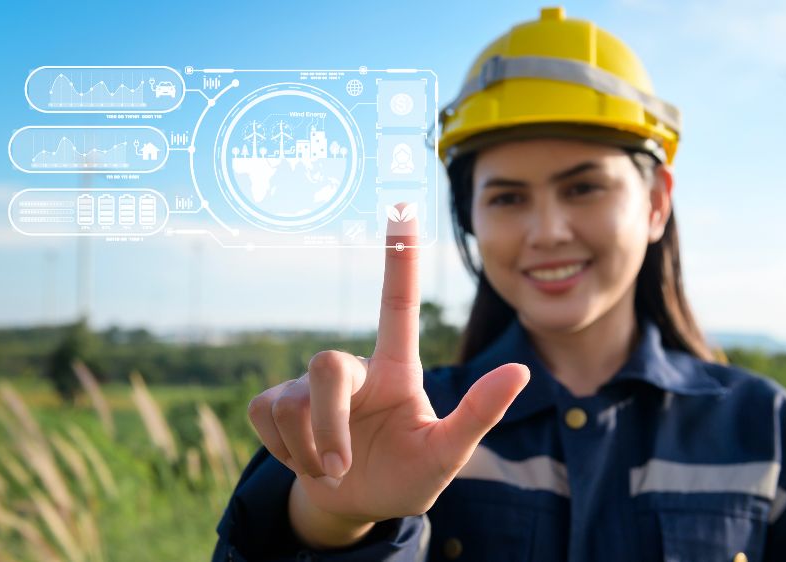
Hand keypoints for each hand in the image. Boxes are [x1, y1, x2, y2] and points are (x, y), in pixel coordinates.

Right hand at [247, 202, 529, 524]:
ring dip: (310, 451)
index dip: (399, 256)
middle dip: (329, 425)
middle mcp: (353, 369)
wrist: (355, 506)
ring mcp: (310, 385)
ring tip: (332, 470)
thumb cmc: (407, 476)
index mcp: (397, 370)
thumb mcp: (446, 455)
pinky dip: (284, 454)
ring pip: (292, 403)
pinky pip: (265, 417)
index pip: (397, 303)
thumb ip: (477, 415)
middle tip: (341, 470)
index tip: (402, 205)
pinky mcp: (275, 403)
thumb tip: (521, 370)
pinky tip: (302, 460)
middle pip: (326, 365)